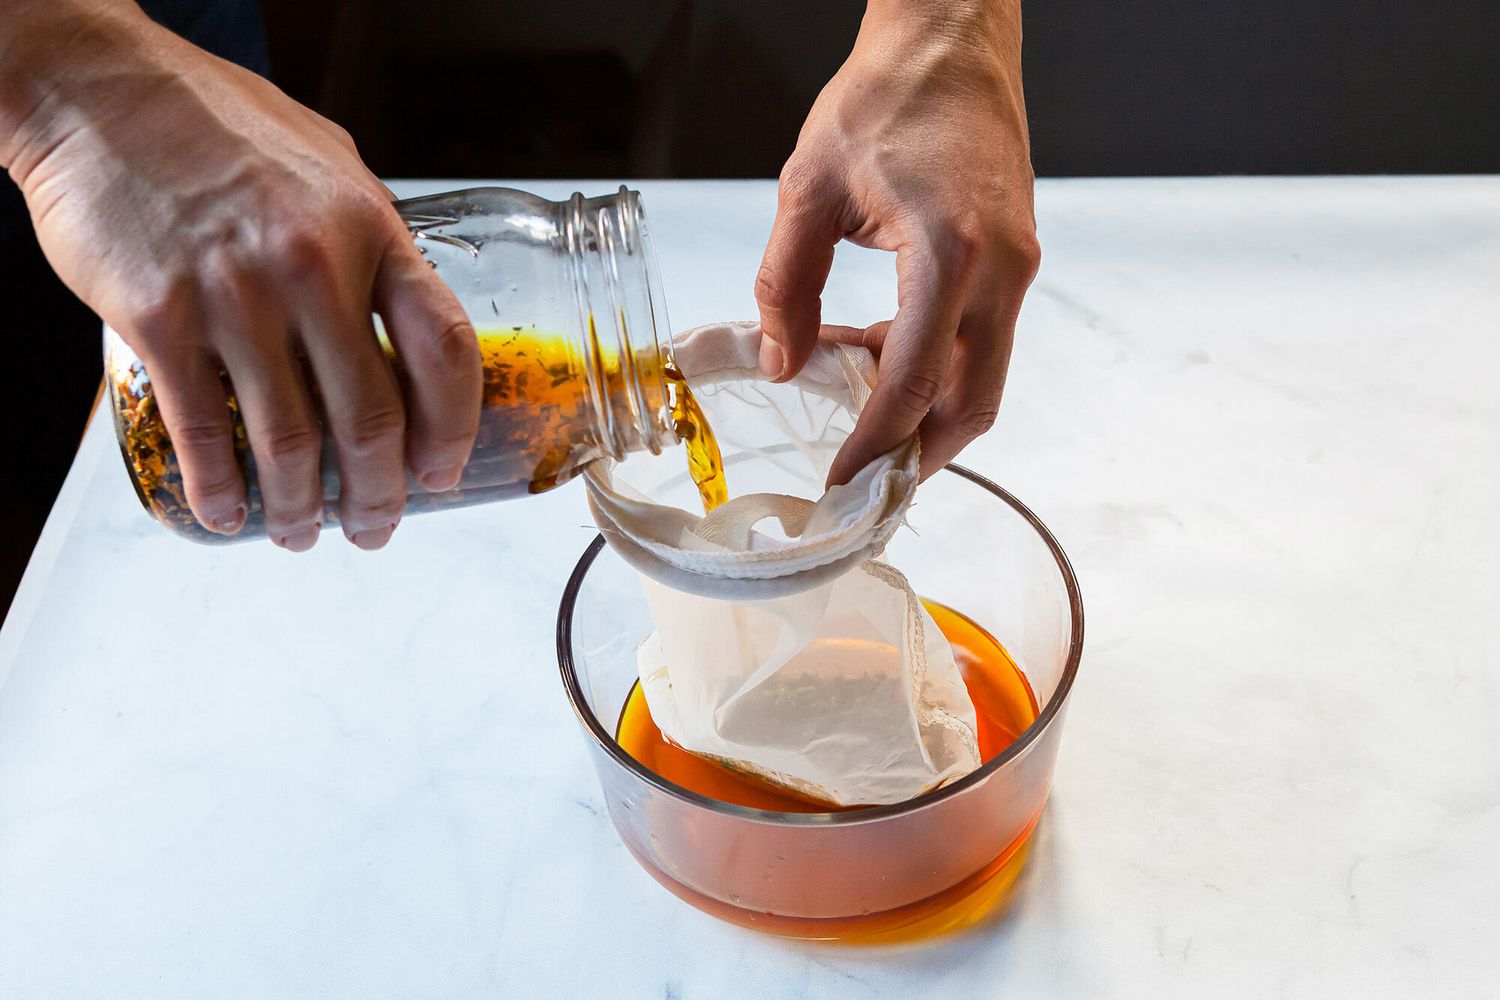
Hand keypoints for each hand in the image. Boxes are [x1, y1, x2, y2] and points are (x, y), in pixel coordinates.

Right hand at [0, 2, 480, 549]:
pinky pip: (201, 431)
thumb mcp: (332, 163)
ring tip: (303, 534)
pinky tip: (226, 515)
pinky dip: (219, 489)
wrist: (102, 90)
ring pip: (290, 442)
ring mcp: (236, 296)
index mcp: (373, 232)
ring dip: (302, 509)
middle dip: (382, 495)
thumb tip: (407, 305)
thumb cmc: (222, 122)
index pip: (445, 349)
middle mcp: (315, 268)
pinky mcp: (159, 316)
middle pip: (372, 419)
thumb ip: (375, 236)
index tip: (443, 472)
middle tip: (377, 528)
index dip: (453, 427)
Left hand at [754, 0, 1038, 483]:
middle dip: (918, 454)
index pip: (913, 382)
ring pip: (983, 377)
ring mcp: (1016, 265)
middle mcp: (999, 269)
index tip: (843, 482)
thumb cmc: (888, 95)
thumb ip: (785, 286)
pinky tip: (876, 351)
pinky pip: (981, 338)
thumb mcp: (807, 188)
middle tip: (865, 483)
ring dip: (926, 409)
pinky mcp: (1015, 257)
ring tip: (857, 410)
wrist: (951, 38)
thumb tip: (781, 363)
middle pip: (972, 403)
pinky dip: (936, 364)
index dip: (875, 443)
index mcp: (949, 252)